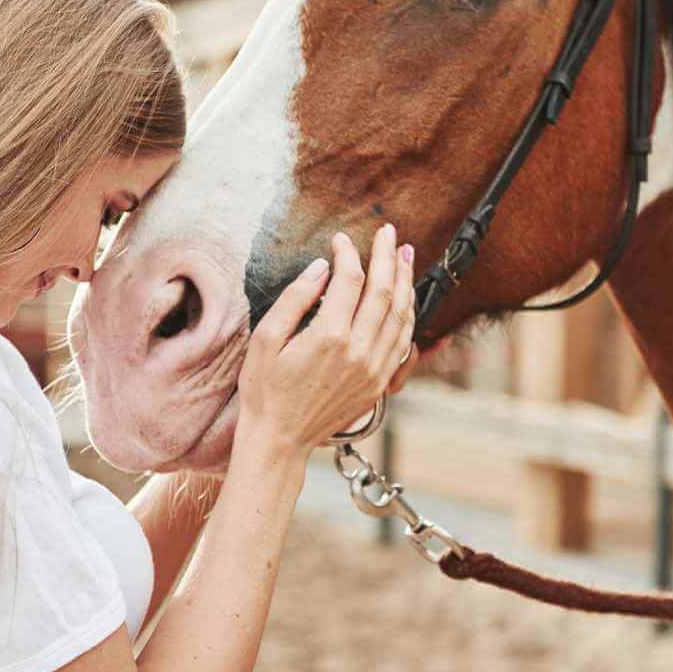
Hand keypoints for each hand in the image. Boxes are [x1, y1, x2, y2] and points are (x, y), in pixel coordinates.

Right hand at [236, 227, 414, 457]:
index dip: (348, 253)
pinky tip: (405, 298)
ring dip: (405, 282)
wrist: (279, 439)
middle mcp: (359, 352)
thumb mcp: (266, 339)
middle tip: (389, 232)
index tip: (341, 239)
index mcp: (329, 337)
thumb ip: (296, 298)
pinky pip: (403, 342)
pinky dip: (407, 315)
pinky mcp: (379, 384)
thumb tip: (322, 268)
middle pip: (384, 292)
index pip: (350, 280)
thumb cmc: (265, 389)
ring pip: (401, 316)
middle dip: (387, 257)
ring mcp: (374, 370)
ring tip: (404, 255)